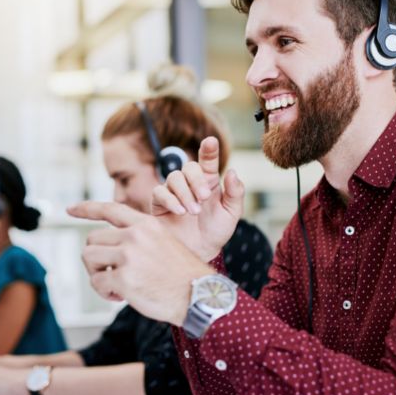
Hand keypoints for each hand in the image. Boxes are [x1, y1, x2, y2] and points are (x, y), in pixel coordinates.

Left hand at [67, 202, 213, 325]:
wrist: (199, 296)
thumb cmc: (182, 275)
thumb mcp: (164, 242)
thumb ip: (138, 238)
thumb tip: (107, 247)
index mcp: (146, 224)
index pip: (109, 208)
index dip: (86, 208)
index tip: (69, 209)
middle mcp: (135, 236)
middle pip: (92, 239)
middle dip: (95, 258)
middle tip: (109, 273)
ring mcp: (128, 256)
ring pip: (89, 258)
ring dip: (96, 274)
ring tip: (114, 285)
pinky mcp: (124, 279)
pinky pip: (97, 283)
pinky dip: (104, 292)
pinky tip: (121, 296)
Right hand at [151, 136, 244, 261]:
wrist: (200, 252)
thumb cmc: (216, 232)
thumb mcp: (232, 214)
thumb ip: (236, 193)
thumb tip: (232, 172)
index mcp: (209, 181)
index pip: (208, 160)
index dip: (209, 149)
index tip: (211, 141)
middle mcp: (190, 183)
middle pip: (189, 167)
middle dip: (196, 180)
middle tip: (204, 197)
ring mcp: (174, 192)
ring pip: (174, 177)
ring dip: (185, 193)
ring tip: (194, 212)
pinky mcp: (159, 204)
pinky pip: (160, 192)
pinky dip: (171, 200)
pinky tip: (181, 212)